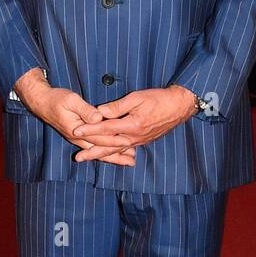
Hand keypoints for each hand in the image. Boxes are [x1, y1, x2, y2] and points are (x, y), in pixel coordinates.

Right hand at [14, 69, 135, 164]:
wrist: (42, 103)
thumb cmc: (56, 99)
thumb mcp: (71, 100)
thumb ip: (85, 110)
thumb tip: (98, 118)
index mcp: (77, 131)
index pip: (99, 138)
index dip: (114, 140)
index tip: (129, 142)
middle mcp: (77, 139)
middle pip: (100, 150)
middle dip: (117, 156)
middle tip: (132, 161)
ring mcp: (78, 139)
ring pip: (97, 152)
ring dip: (113, 157)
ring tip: (128, 161)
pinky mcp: (79, 137)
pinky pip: (94, 148)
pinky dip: (105, 152)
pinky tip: (114, 154)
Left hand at [70, 85, 195, 158]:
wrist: (179, 106)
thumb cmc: (158, 99)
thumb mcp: (137, 97)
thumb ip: (117, 106)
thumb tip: (100, 111)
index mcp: (132, 125)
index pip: (106, 128)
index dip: (90, 130)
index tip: (76, 131)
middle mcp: (135, 137)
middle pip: (109, 146)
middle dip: (92, 151)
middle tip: (77, 157)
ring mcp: (139, 141)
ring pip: (116, 150)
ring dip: (101, 155)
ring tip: (87, 159)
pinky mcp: (143, 141)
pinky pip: (125, 150)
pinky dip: (114, 154)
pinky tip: (107, 157)